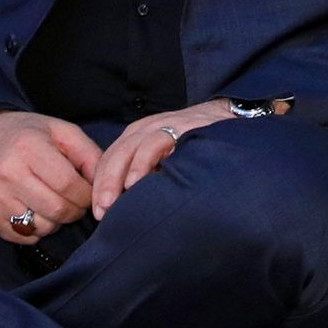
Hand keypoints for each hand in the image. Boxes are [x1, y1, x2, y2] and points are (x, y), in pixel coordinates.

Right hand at [0, 111, 100, 242]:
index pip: (68, 184)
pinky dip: (38, 229)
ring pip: (41, 227)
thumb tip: (104, 185)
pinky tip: (38, 211)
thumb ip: (89, 155)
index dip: (87, 194)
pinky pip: (23, 236)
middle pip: (56, 209)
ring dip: (57, 221)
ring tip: (57, 203)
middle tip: (77, 201)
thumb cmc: (29, 134)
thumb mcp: (63, 131)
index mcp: (28, 149)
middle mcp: (7, 174)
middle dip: (76, 210)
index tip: (91, 192)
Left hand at [91, 99, 239, 218]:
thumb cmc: (197, 144)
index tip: (97, 212)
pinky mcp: (179, 127)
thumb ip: (148, 172)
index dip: (99, 186)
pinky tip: (136, 182)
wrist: (229, 115)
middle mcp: (145, 129)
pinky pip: (154, 144)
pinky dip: (141, 163)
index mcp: (137, 136)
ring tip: (111, 204)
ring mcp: (161, 126)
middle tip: (100, 212)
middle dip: (103, 186)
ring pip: (128, 150)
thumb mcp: (166, 156)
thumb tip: (128, 206)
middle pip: (113, 156)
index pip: (108, 160)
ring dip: (116, 178)